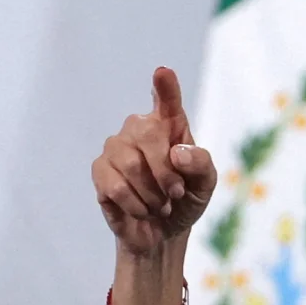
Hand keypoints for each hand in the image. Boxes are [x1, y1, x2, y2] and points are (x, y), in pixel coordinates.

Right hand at [92, 67, 216, 256]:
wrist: (163, 232)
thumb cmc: (186, 200)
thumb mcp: (205, 185)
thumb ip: (201, 164)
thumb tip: (177, 151)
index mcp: (171, 126)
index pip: (167, 101)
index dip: (165, 87)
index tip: (163, 72)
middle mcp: (139, 128)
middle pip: (148, 133)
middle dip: (166, 171)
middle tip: (176, 193)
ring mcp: (116, 147)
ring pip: (131, 164)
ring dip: (153, 194)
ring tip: (161, 204)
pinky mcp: (100, 171)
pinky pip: (114, 185)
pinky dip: (136, 204)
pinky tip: (142, 209)